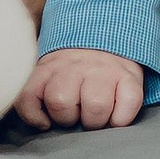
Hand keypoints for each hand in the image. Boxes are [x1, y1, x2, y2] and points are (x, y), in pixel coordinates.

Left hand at [16, 48, 143, 129]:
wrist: (109, 34)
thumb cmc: (75, 68)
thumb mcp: (49, 71)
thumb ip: (36, 93)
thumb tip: (41, 124)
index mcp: (49, 66)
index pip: (29, 95)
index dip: (34, 115)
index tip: (45, 122)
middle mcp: (75, 65)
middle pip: (61, 102)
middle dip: (67, 119)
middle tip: (76, 115)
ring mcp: (104, 70)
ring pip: (95, 106)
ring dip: (95, 121)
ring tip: (96, 116)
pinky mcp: (130, 77)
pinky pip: (128, 105)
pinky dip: (121, 119)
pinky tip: (116, 115)